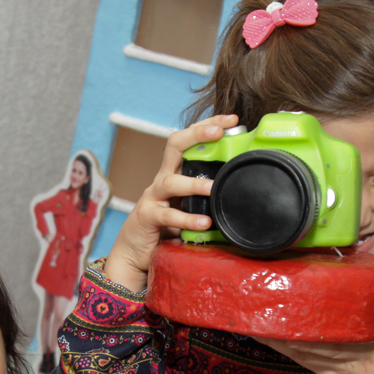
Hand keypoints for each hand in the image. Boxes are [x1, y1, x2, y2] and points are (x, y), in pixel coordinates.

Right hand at [103, 114, 237, 291]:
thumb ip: (205, 199)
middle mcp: (162, 180)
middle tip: (219, 132)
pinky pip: (167, 215)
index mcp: (174, 173)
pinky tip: (203, 222)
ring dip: (194, 183)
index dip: (206, 126)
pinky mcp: (147, 217)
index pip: (188, 140)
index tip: (231, 120)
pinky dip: (186, 218)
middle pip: (174, 145)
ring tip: (213, 187)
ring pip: (171, 181)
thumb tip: (239, 193)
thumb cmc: (165, 229)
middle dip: (197, 134)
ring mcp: (153, 197)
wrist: (134, 254)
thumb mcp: (188, 208)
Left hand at [255, 290, 373, 373]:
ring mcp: (327, 370)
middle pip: (305, 343)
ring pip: (296, 352)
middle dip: (283, 326)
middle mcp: (339, 362)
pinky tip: (263, 335)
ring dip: (274, 336)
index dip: (308, 326)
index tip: (292, 306)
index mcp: (361, 354)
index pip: (330, 338)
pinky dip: (281, 347)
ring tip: (252, 317)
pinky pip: (299, 359)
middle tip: (261, 304)